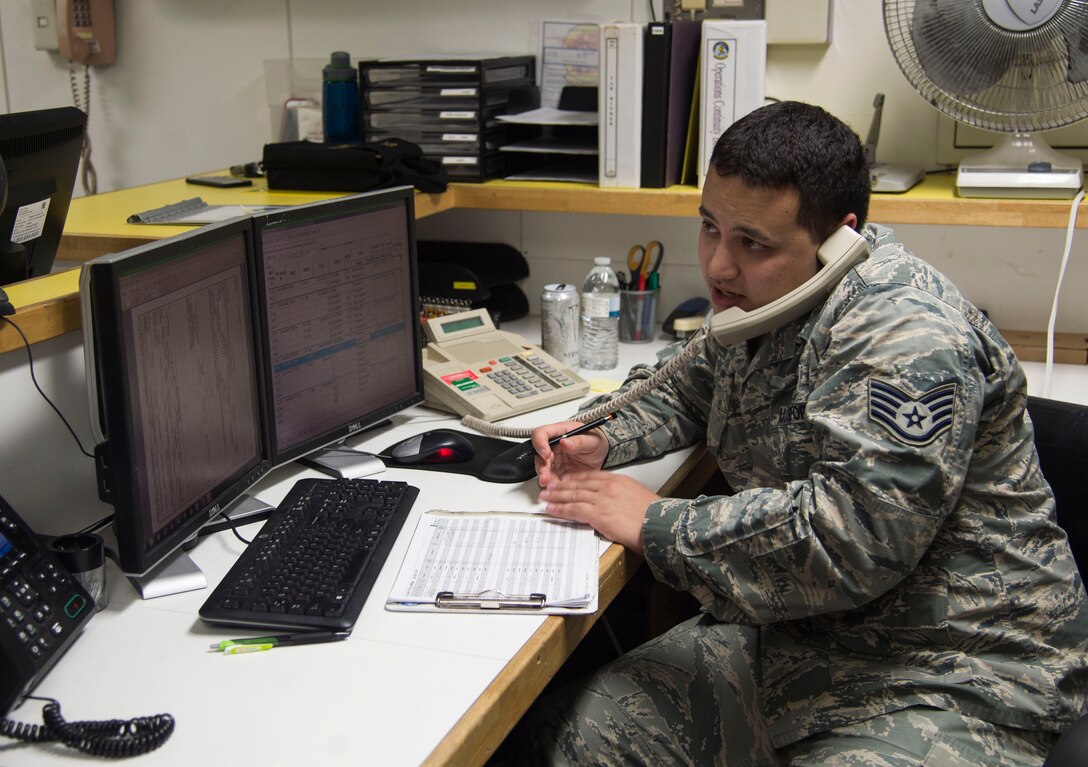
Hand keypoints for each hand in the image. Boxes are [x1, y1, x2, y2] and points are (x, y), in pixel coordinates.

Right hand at [531, 420, 608, 487]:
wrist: (601, 455)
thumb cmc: (595, 442)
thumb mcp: (591, 440)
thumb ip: (579, 441)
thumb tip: (564, 442)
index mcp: (558, 432)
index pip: (541, 433)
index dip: (540, 443)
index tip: (546, 453)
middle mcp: (552, 446)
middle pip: (539, 455)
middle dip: (541, 467)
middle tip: (545, 477)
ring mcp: (554, 460)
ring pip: (542, 469)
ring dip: (545, 478)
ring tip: (551, 486)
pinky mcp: (557, 473)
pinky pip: (551, 480)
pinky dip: (552, 486)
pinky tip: (556, 491)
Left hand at [538, 471, 658, 553]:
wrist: (660, 525)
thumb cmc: (653, 516)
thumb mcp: (638, 497)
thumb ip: (623, 495)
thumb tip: (613, 502)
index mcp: (619, 481)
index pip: (591, 476)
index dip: (575, 478)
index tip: (566, 479)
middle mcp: (609, 487)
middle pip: (579, 483)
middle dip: (562, 485)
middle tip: (550, 486)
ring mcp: (603, 499)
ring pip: (573, 495)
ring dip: (557, 496)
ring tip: (545, 496)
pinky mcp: (599, 514)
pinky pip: (574, 509)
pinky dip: (560, 509)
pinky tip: (551, 509)